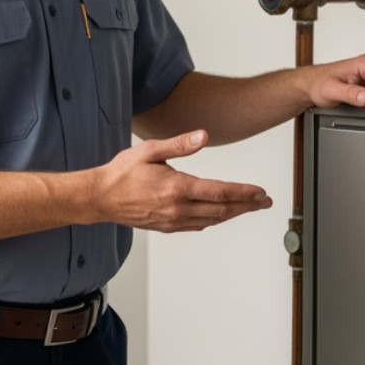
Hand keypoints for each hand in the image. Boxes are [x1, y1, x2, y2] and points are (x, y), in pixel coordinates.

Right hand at [93, 130, 271, 232]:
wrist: (100, 198)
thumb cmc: (122, 173)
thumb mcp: (150, 150)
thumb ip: (179, 144)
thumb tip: (203, 136)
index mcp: (176, 188)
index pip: (219, 191)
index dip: (244, 193)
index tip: (260, 192)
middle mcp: (178, 208)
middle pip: (222, 209)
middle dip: (247, 205)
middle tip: (265, 202)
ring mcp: (173, 221)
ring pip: (212, 220)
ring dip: (234, 214)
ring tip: (249, 207)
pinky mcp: (167, 227)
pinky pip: (198, 226)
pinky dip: (215, 220)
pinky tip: (221, 214)